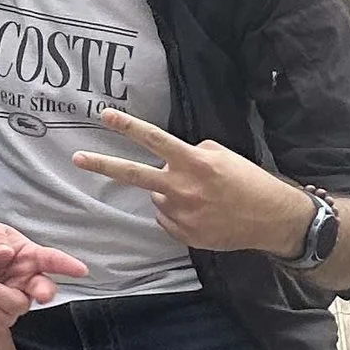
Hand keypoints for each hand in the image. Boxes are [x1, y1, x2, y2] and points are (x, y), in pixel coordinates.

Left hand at [0, 217, 85, 342]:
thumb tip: (5, 252)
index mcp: (29, 256)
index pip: (52, 259)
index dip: (67, 265)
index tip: (81, 270)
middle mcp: (26, 278)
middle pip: (44, 290)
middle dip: (45, 293)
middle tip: (41, 295)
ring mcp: (14, 296)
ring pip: (18, 306)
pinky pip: (0, 319)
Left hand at [71, 111, 306, 256]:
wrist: (272, 220)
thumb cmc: (249, 182)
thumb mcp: (224, 156)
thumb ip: (192, 153)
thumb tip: (170, 160)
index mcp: (194, 163)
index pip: (154, 140)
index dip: (128, 126)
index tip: (105, 115)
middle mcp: (182, 188)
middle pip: (133, 174)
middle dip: (102, 165)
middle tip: (77, 158)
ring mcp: (181, 214)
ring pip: (157, 196)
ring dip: (169, 193)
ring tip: (201, 197)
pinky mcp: (183, 234)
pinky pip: (167, 217)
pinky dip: (177, 213)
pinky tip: (201, 213)